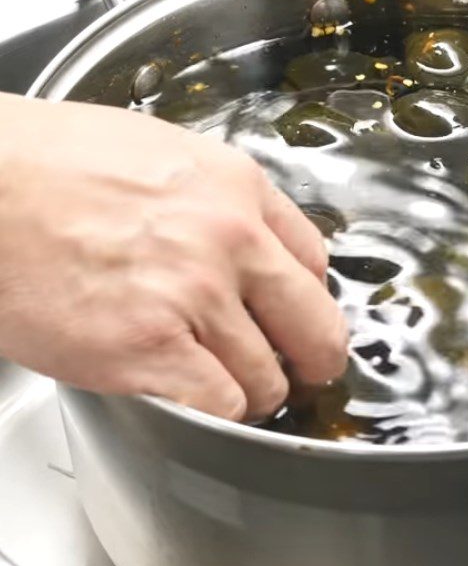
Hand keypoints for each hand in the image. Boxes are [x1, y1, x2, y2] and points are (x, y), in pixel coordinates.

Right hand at [0, 94, 347, 420]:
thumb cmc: (52, 164)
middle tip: (301, 371)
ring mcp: (192, 296)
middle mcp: (229, 240)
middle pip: (317, 327)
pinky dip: (215, 412)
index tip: (300, 316)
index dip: (310, 299)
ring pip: (268, 378)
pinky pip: (220, 405)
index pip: (317, 261)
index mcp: (238, 188)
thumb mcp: (164, 154)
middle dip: (314, 359)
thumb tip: (254, 242)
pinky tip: (192, 395)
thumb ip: (221, 201)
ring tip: (226, 382)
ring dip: (254, 390)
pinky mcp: (145, 349)